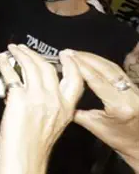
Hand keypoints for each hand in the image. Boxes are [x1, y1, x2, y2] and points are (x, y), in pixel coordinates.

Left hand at [0, 45, 83, 172]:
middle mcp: (54, 100)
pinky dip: (5, 64)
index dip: (71, 63)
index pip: (75, 79)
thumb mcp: (53, 123)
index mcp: (67, 108)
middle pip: (48, 68)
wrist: (24, 157)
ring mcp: (37, 97)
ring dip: (20, 54)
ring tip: (13, 49)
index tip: (65, 54)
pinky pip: (12, 74)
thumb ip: (50, 105)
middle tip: (25, 49)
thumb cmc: (34, 146)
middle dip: (35, 54)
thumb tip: (35, 89)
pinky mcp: (19, 98)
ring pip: (31, 66)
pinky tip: (2, 60)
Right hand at [71, 51, 138, 168]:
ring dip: (93, 57)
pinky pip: (117, 70)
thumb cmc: (119, 140)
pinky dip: (102, 62)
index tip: (65, 57)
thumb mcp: (94, 126)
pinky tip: (91, 59)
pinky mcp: (135, 87)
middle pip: (106, 68)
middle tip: (67, 52)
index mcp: (119, 106)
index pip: (96, 80)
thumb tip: (60, 94)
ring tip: (76, 53)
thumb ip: (77, 110)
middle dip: (85, 58)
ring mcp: (135, 90)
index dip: (80, 66)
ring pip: (113, 67)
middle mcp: (130, 95)